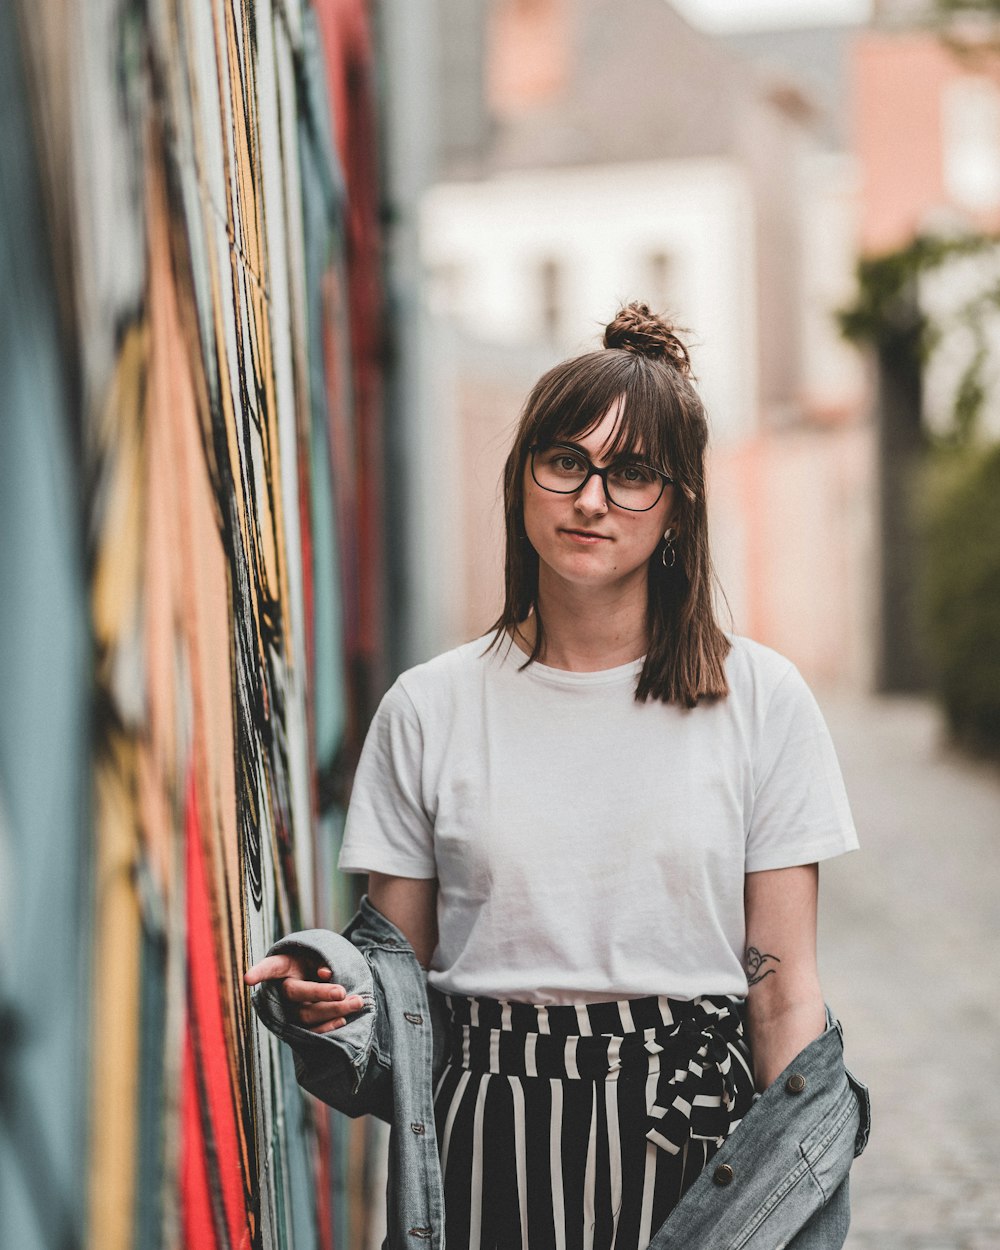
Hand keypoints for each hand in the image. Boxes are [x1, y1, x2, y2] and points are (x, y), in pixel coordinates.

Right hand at [244, 951, 364, 1034]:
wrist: (316, 978)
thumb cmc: (314, 961)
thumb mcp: (316, 954)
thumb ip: (320, 960)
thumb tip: (325, 973)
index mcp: (282, 966)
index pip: (269, 967)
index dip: (258, 972)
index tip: (247, 979)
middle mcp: (281, 989)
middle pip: (297, 993)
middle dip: (322, 994)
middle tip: (344, 992)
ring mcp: (289, 1010)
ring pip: (307, 1014)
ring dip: (334, 1010)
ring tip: (358, 1002)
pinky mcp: (299, 1025)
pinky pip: (310, 1031)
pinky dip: (327, 1028)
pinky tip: (343, 1020)